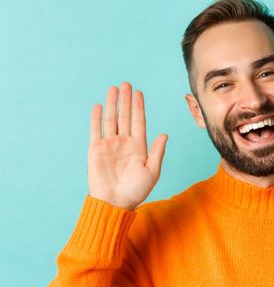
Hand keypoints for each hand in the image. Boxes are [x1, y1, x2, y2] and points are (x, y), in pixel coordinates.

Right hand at [88, 82, 167, 209]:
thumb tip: (165, 134)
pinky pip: (96, 130)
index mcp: (139, 147)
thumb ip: (157, 152)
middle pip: (125, 117)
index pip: (139, 122)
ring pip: (111, 120)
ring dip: (113, 104)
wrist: (115, 202)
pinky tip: (99, 106)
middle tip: (127, 84)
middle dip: (126, 100)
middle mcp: (124, 143)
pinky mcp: (96, 150)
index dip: (139, 108)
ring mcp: (110, 145)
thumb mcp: (152, 171)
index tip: (139, 93)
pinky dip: (97, 118)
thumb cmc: (136, 190)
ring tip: (114, 89)